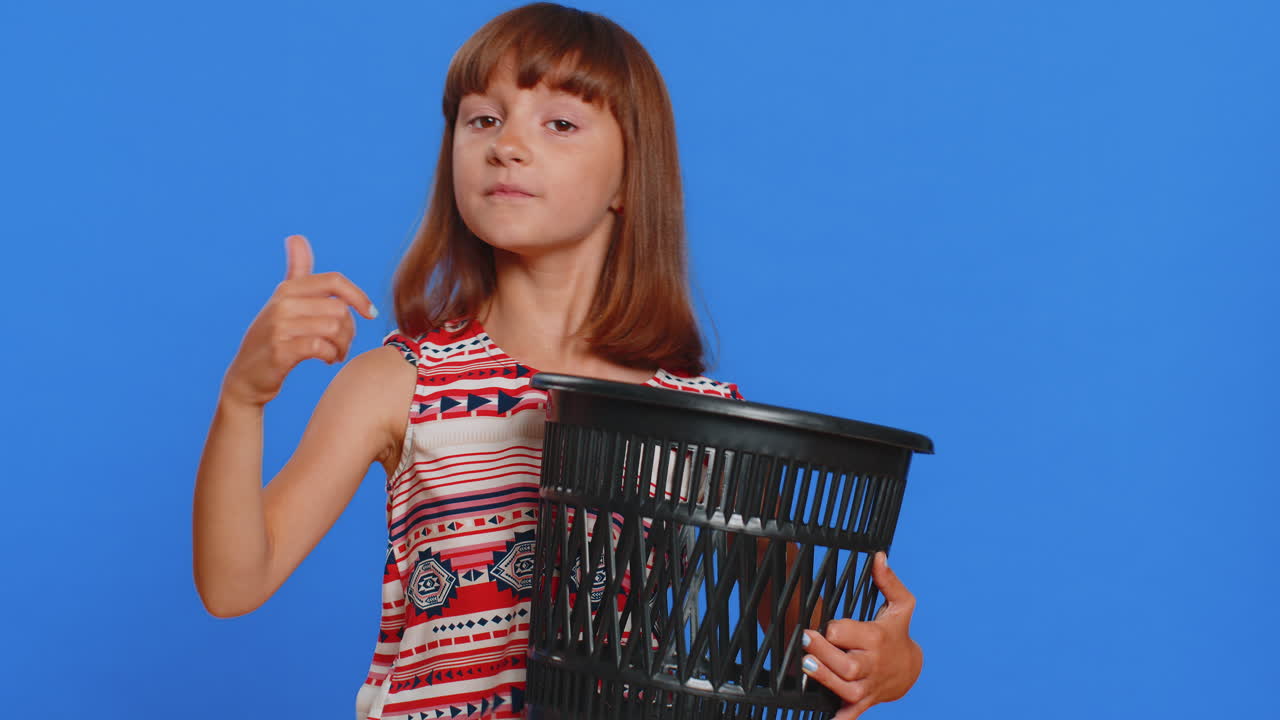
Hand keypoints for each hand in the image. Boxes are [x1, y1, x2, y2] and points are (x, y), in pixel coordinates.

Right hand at [221, 234, 378, 407]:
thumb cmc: (272, 339)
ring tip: (335, 353)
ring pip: (334, 328)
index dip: (358, 296)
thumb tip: (296, 237)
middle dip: (350, 330)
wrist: (246, 378)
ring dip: (343, 345)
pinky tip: (326, 360)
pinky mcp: (280, 350)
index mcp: (287, 289)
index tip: (371, 314)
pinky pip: (322, 347)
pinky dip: (331, 356)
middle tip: (342, 344)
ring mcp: (279, 326)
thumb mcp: (282, 302)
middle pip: (339, 309)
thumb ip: (295, 272)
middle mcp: (282, 303)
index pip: (334, 281)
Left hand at [800, 551, 921, 719]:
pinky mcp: (862, 702)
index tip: (825, 625)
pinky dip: (838, 718)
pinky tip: (825, 718)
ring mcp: (867, 686)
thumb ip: (888, 581)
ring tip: (807, 665)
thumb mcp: (901, 605)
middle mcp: (871, 665)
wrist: (909, 670)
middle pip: (845, 664)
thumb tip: (879, 556)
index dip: (836, 629)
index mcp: (876, 639)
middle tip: (805, 640)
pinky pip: (850, 714)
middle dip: (824, 653)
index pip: (849, 633)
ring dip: (824, 678)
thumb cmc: (898, 632)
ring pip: (844, 688)